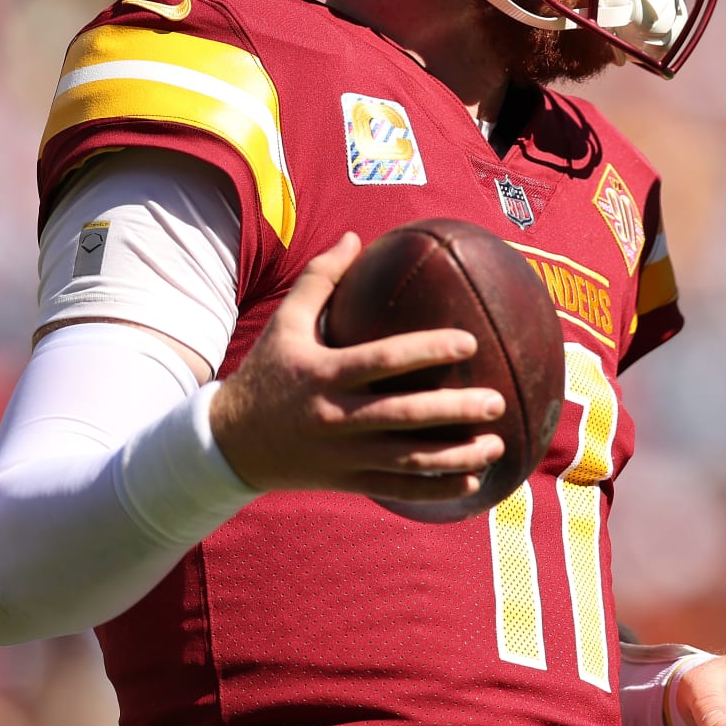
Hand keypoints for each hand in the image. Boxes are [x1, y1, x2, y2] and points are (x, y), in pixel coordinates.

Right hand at [210, 232, 505, 501]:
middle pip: (404, 415)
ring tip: (497, 443)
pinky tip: (473, 483)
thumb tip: (354, 236)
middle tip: (496, 401)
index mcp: (324, 374)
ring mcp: (343, 455)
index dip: (427, 351)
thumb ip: (319, 278)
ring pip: (408, 460)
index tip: (469, 342)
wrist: (228, 444)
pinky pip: (398, 489)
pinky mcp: (347, 482)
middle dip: (454, 410)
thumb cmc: (266, 373)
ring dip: (455, 457)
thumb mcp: (284, 324)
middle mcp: (336, 417)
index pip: (383, 360)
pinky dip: (437, 489)